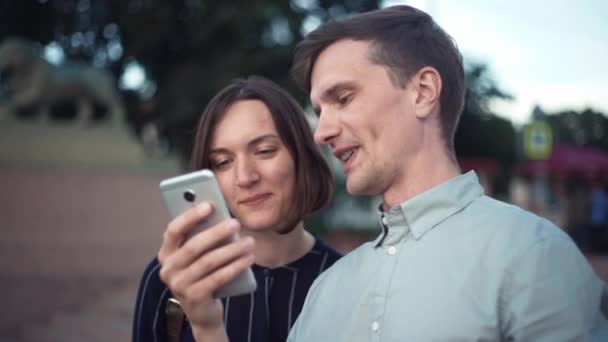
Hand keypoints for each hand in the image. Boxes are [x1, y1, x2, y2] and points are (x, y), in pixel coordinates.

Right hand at [158, 202, 254, 338]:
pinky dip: (235, 267)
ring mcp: (179, 285)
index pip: (173, 230)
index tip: (210, 205)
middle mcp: (168, 269)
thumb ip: (202, 237)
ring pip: (208, 262)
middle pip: (193, 246)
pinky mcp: (194, 298)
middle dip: (217, 232)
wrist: (203, 311)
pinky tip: (248, 259)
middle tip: (236, 223)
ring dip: (231, 250)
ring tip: (249, 242)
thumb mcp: (199, 256)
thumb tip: (221, 215)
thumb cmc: (203, 274)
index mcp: (166, 253)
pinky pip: (217, 278)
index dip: (191, 216)